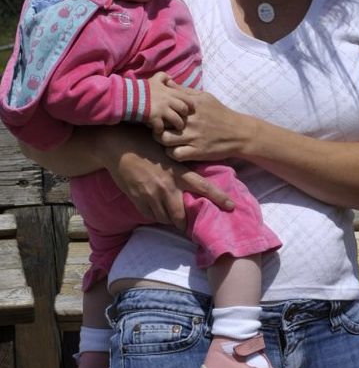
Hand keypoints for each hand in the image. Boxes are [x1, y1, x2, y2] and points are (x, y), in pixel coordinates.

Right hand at [96, 126, 234, 227]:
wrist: (117, 146)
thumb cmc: (144, 143)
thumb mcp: (167, 151)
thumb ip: (181, 164)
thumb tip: (193, 175)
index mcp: (177, 173)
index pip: (203, 187)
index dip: (219, 197)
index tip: (231, 206)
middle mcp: (166, 187)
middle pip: (180, 216)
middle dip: (184, 222)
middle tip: (186, 224)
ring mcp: (151, 195)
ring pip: (165, 218)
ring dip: (169, 218)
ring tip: (169, 214)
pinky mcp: (138, 199)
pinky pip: (150, 215)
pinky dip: (154, 214)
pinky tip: (155, 208)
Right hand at [146, 72, 189, 134]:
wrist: (129, 95)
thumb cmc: (142, 88)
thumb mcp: (154, 79)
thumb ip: (164, 77)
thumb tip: (171, 78)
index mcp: (169, 92)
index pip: (187, 98)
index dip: (191, 105)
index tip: (190, 110)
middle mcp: (168, 101)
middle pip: (184, 110)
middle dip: (185, 116)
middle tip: (183, 120)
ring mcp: (162, 110)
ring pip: (177, 120)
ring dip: (177, 126)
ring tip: (176, 129)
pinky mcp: (154, 118)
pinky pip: (162, 128)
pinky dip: (161, 131)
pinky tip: (159, 131)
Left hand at [156, 89, 250, 161]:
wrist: (239, 133)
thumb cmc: (220, 113)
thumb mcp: (204, 97)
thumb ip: (184, 92)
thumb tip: (166, 83)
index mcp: (190, 105)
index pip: (164, 105)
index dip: (157, 110)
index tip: (157, 113)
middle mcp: (190, 121)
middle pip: (161, 122)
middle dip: (156, 125)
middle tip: (158, 128)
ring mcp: (193, 137)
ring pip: (164, 139)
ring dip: (162, 140)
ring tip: (166, 139)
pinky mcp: (197, 152)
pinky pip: (175, 154)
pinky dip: (172, 153)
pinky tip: (176, 149)